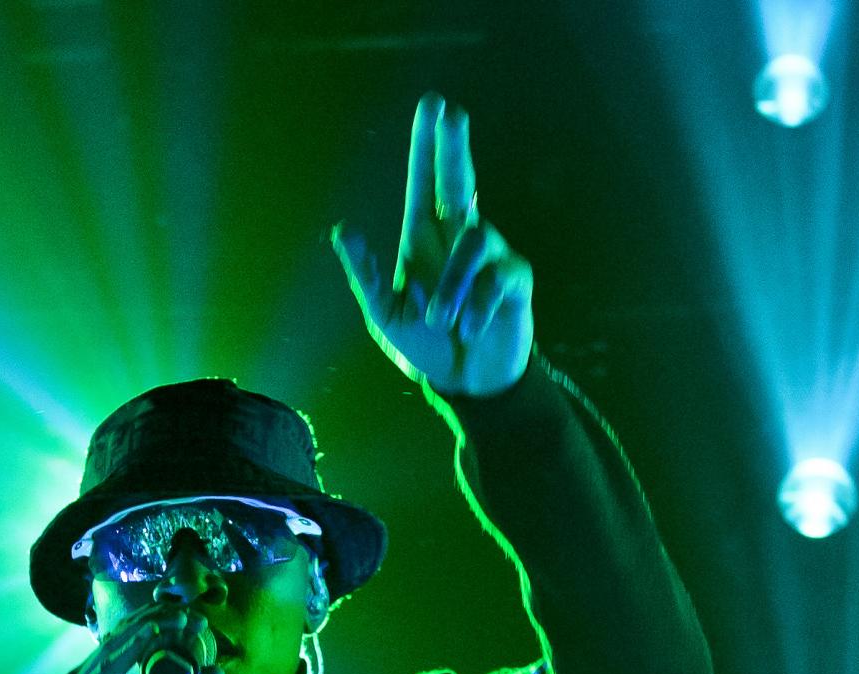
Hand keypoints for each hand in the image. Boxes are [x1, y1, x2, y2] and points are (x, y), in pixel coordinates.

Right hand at [56, 608, 226, 673]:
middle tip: (193, 613)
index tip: (194, 620)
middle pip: (122, 636)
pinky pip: (109, 669)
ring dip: (150, 628)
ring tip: (181, 618)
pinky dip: (131, 649)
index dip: (160, 624)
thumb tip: (215, 673)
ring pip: (116, 645)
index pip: (129, 641)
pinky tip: (153, 634)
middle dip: (159, 620)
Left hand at [332, 94, 534, 398]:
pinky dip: (476, 309)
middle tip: (451, 112)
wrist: (467, 385)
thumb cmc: (424, 346)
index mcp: (424, 239)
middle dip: (454, 147)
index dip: (428, 145)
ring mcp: (491, 255)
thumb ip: (365, 276)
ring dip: (452, 285)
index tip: (433, 104)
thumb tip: (342, 229)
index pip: (426, 182)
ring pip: (473, 242)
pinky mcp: (515, 280)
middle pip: (459, 180)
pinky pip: (495, 280)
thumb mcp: (384, 315)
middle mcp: (458, 238)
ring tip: (440, 321)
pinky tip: (468, 331)